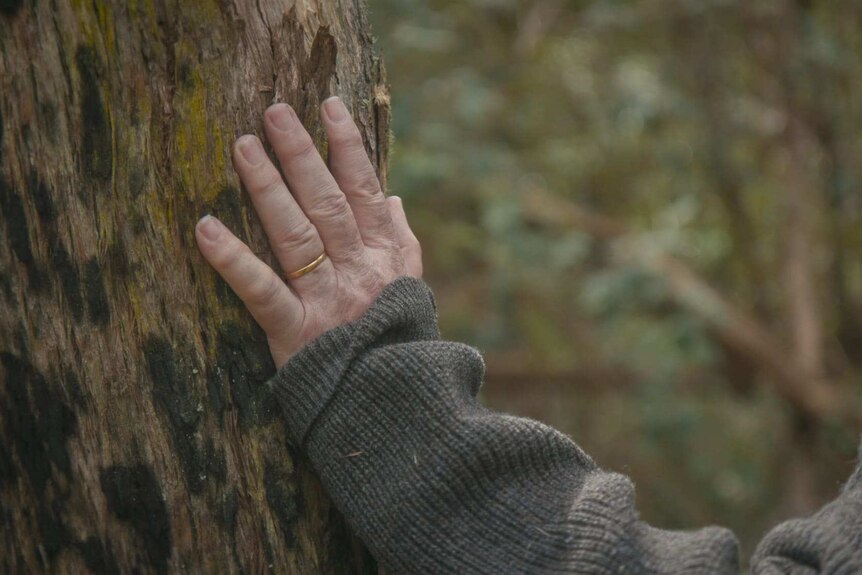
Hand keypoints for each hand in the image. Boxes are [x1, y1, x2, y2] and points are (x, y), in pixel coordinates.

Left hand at [195, 98, 421, 368]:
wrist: (394, 409)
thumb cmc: (398, 343)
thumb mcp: (411, 290)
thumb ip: (402, 241)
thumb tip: (393, 197)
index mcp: (384, 257)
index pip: (365, 191)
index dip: (347, 147)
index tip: (328, 107)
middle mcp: (357, 270)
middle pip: (326, 203)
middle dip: (301, 155)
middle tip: (273, 113)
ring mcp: (326, 299)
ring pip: (295, 234)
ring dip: (268, 188)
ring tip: (242, 147)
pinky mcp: (295, 333)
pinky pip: (262, 291)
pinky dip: (233, 260)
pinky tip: (206, 228)